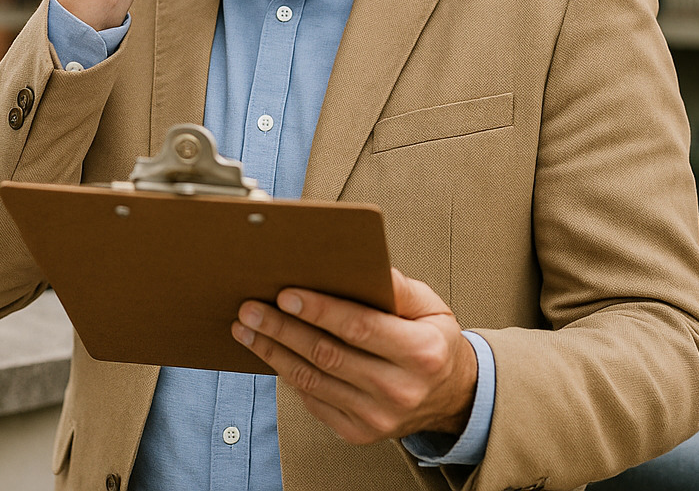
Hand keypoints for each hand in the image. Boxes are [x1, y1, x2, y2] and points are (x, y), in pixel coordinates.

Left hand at [232, 268, 477, 444]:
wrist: (451, 397)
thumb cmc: (435, 341)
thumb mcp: (430, 306)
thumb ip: (397, 287)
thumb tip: (360, 265)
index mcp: (420, 352)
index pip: (359, 327)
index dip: (319, 310)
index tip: (286, 294)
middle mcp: (399, 390)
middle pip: (327, 355)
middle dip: (282, 329)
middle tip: (250, 309)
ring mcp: (377, 417)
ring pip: (313, 380)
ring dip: (274, 352)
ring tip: (247, 329)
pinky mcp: (359, 432)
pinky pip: (314, 400)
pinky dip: (288, 375)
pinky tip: (271, 353)